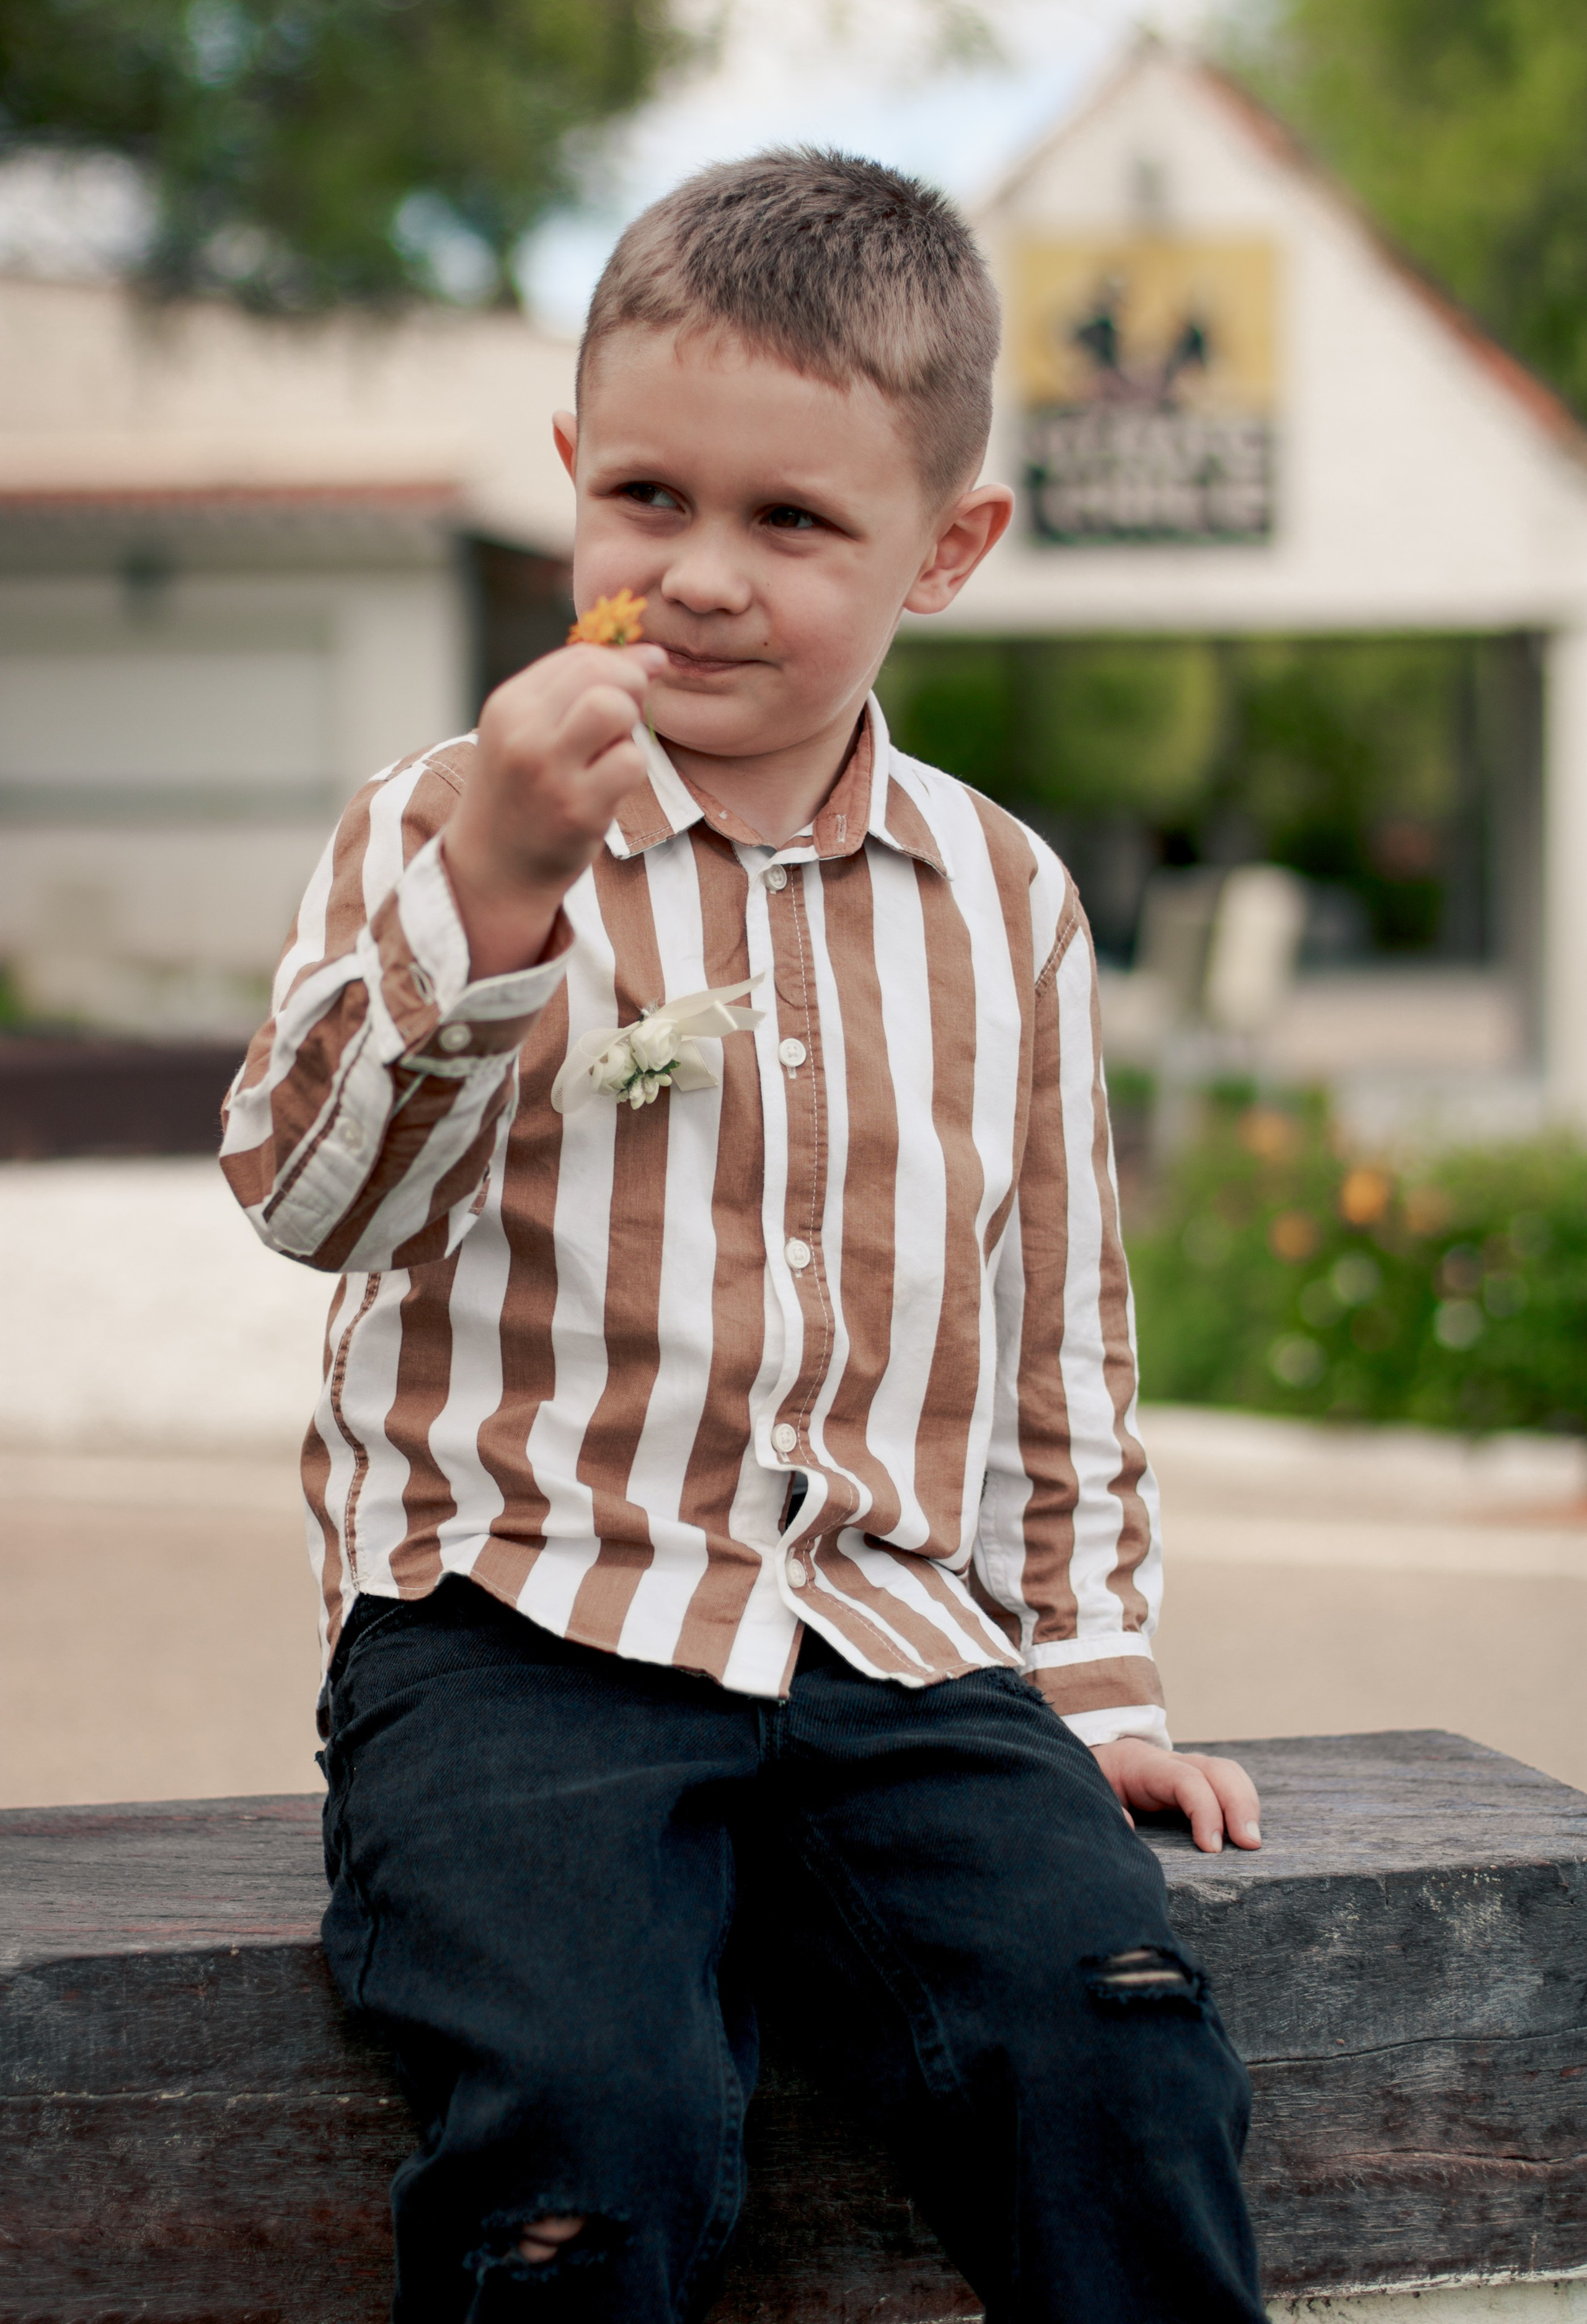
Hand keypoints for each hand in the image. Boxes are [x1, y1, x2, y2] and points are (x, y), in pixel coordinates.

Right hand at [443, 640, 667, 976]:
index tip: (627, 690)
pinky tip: (610, 786)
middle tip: (622, 724)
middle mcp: (523, 732)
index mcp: (509, 705)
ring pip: (616, 710)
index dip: (619, 666)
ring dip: (630, 729)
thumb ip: (578, 691)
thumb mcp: (527, 731)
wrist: (493, 869)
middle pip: (601, 674)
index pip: (581, 657)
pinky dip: (632, 769)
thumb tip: (654, 655)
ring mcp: (549, 772)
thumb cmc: (521, 793)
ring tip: (612, 752)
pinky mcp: (577, 809)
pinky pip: (631, 762)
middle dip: (629, 690)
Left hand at [1090, 1739, 1261, 1854]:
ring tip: (1252, 1842)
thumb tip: (1130, 1829)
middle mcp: (1170, 1763)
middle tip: (1249, 1844)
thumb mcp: (1087, 1793)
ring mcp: (1183, 1770)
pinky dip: (1241, 1805)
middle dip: (1239, 1804)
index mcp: (1142, 1764)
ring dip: (1246, 1804)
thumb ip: (1105, 1810)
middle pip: (1217, 1770)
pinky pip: (1224, 1786)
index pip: (1186, 1779)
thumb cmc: (1089, 1782)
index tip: (1211, 1848)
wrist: (1089, 1765)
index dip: (1205, 1810)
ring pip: (1227, 1774)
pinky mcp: (1191, 1785)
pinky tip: (1245, 1831)